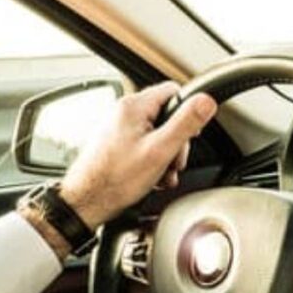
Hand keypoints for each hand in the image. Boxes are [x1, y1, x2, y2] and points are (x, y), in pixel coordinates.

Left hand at [60, 82, 217, 227]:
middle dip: (176, 142)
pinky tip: (152, 178)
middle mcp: (124, 113)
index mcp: (134, 107)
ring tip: (162, 174)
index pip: (174, 92)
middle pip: (167, 116)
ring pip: (157, 135)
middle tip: (173, 161)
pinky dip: (153, 162)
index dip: (188, 113)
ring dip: (166, 156)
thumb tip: (206, 102)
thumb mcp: (160, 150)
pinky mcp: (117, 144)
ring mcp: (119, 129)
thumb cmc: (115, 178)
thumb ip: (185, 123)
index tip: (191, 133)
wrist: (87, 201)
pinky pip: (144, 146)